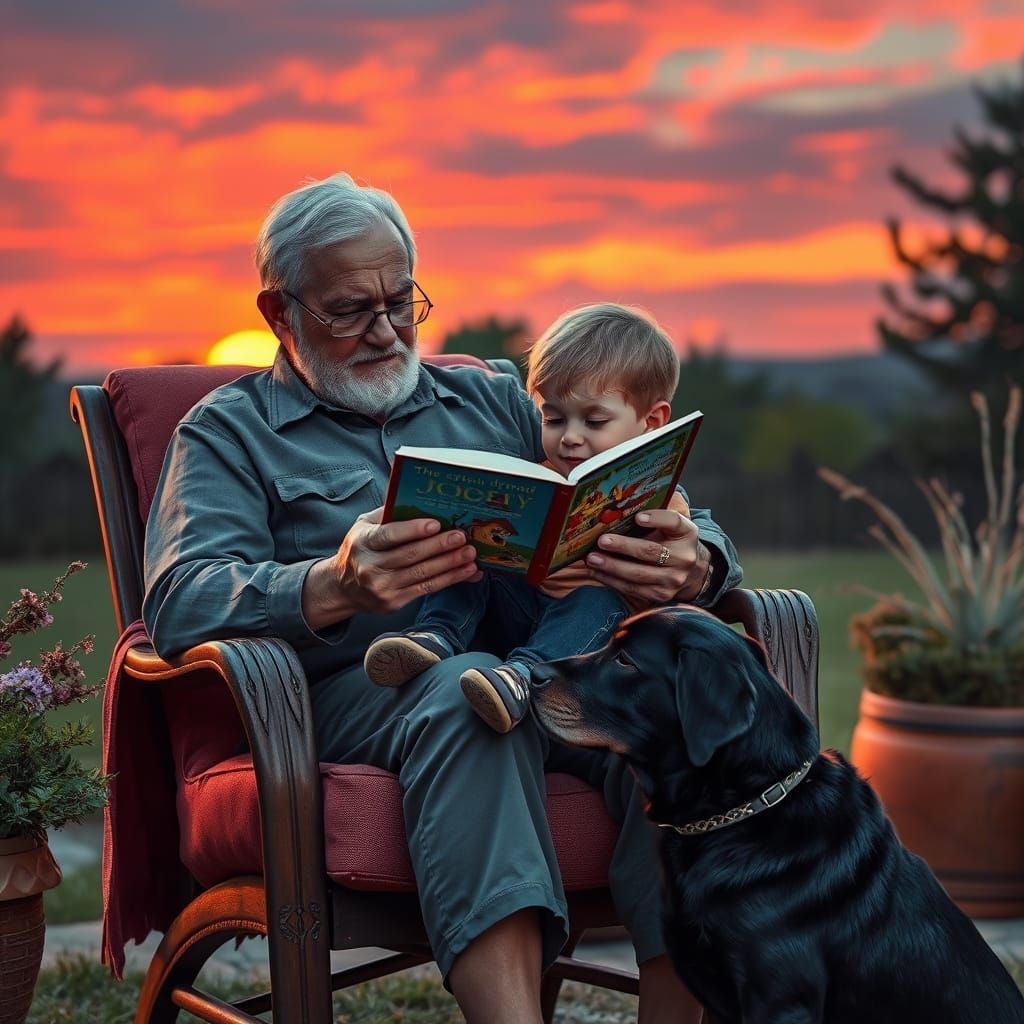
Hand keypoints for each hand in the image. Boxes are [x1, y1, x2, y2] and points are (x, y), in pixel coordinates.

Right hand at [303, 507, 480, 627]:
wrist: (343, 587)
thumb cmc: (361, 549)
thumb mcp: (365, 525)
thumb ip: (389, 512)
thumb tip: (418, 493)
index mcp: (363, 542)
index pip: (389, 535)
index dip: (413, 530)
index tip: (435, 524)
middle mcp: (370, 567)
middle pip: (410, 556)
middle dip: (439, 546)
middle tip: (461, 537)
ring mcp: (382, 587)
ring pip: (422, 574)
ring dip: (450, 564)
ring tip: (469, 554)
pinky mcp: (394, 602)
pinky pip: (426, 588)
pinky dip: (450, 579)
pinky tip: (466, 571)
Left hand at [584, 508, 708, 606]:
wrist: (690, 572)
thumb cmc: (671, 542)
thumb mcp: (669, 527)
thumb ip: (652, 517)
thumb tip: (616, 512)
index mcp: (686, 533)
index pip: (674, 522)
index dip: (656, 519)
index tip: (638, 517)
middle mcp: (683, 557)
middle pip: (650, 551)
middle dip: (623, 546)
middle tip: (602, 541)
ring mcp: (673, 579)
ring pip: (638, 573)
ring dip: (612, 566)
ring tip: (593, 558)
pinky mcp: (661, 595)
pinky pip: (632, 588)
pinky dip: (611, 580)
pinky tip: (597, 571)